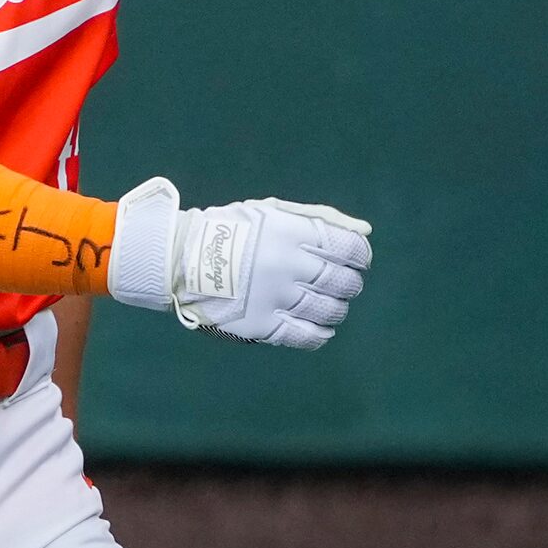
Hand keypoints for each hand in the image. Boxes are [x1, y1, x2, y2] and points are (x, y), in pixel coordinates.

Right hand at [108, 177, 371, 349]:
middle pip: (343, 281)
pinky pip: (309, 336)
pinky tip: (318, 325)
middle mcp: (288, 265)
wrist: (182, 259)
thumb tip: (365, 230)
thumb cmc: (234, 229)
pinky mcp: (265, 325)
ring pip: (331, 310)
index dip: (359, 255)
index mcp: (291, 232)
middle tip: (336, 280)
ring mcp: (277, 298)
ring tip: (324, 301)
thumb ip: (319, 217)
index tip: (353, 258)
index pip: (349, 248)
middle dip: (348, 281)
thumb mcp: (272, 210)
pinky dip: (322, 332)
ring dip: (336, 306)